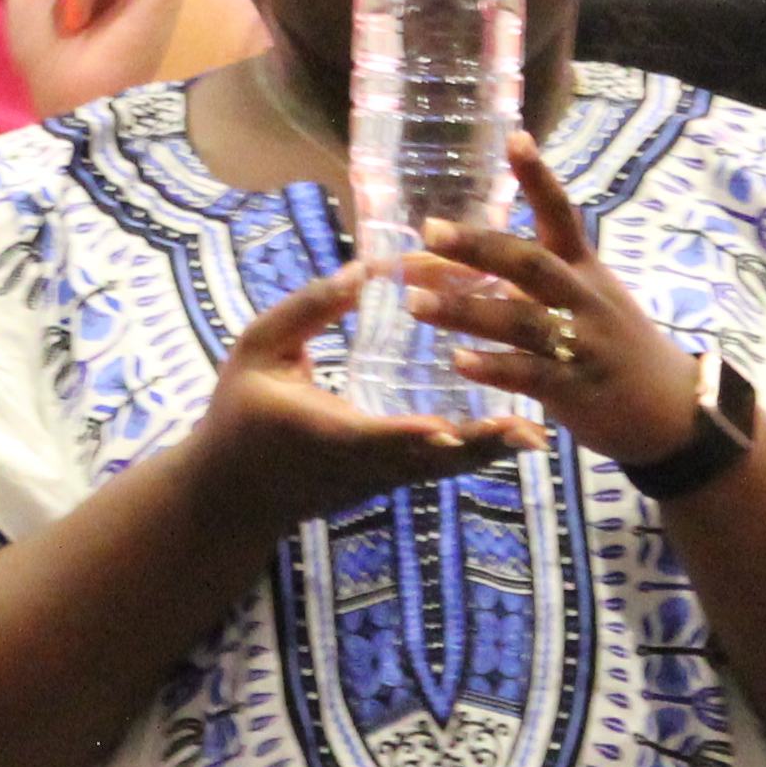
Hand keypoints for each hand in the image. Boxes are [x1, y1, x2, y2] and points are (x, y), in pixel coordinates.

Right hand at [181, 262, 540, 530]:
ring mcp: (375, 480)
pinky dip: (472, 455)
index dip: (412, 434)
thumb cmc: (238, 412)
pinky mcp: (385, 483)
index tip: (451, 430)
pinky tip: (510, 434)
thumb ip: (307, 310)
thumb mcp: (256, 350)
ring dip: (487, 453)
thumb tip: (363, 270)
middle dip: (477, 447)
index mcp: (321, 431)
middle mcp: (357, 463)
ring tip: (535, 435)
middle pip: (425, 461)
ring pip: (439, 471)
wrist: (231, 496)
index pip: (372, 435)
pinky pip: (434, 469)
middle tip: (528, 433)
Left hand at [407, 134, 711, 468]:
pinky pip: (531, 374)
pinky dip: (494, 367)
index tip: (515, 137)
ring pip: (522, 321)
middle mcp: (585, 299)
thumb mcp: (585, 299)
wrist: (671, 409)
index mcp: (586, 269)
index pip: (562, 213)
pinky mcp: (576, 389)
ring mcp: (582, 344)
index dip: (539, 177)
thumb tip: (452, 258)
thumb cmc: (613, 346)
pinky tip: (458, 362)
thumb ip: (527, 280)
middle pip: (531, 264)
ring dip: (467, 312)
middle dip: (480, 247)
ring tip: (416, 303)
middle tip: (431, 230)